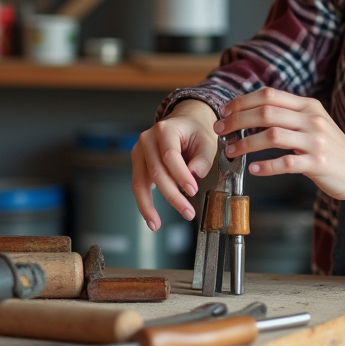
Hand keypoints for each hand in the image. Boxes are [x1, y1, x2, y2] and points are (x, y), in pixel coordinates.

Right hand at [132, 99, 217, 230]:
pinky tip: (150, 218)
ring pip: (140, 182)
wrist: (185, 121)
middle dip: (172, 195)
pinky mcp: (138, 162)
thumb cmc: (196, 131)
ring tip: (156, 224)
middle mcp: (147, 139)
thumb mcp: (207, 141)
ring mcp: (139, 151)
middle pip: (156, 172)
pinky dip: (143, 202)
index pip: (170, 156)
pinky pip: (138, 185)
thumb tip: (194, 177)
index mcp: (165, 129)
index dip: (181, 176)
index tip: (193, 190)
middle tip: (188, 212)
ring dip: (148, 206)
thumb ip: (202, 159)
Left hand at [215, 88, 344, 228]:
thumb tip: (253, 111)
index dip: (243, 101)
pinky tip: (254, 170)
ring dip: (246, 143)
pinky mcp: (317, 163)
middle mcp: (312, 119)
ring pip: (272, 136)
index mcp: (308, 106)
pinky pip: (285, 163)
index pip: (269, 94)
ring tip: (231, 151)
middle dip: (237, 120)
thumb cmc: (332, 150)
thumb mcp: (314, 123)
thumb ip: (290, 115)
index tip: (226, 111)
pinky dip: (265, 167)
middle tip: (221, 130)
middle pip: (266, 112)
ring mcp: (316, 141)